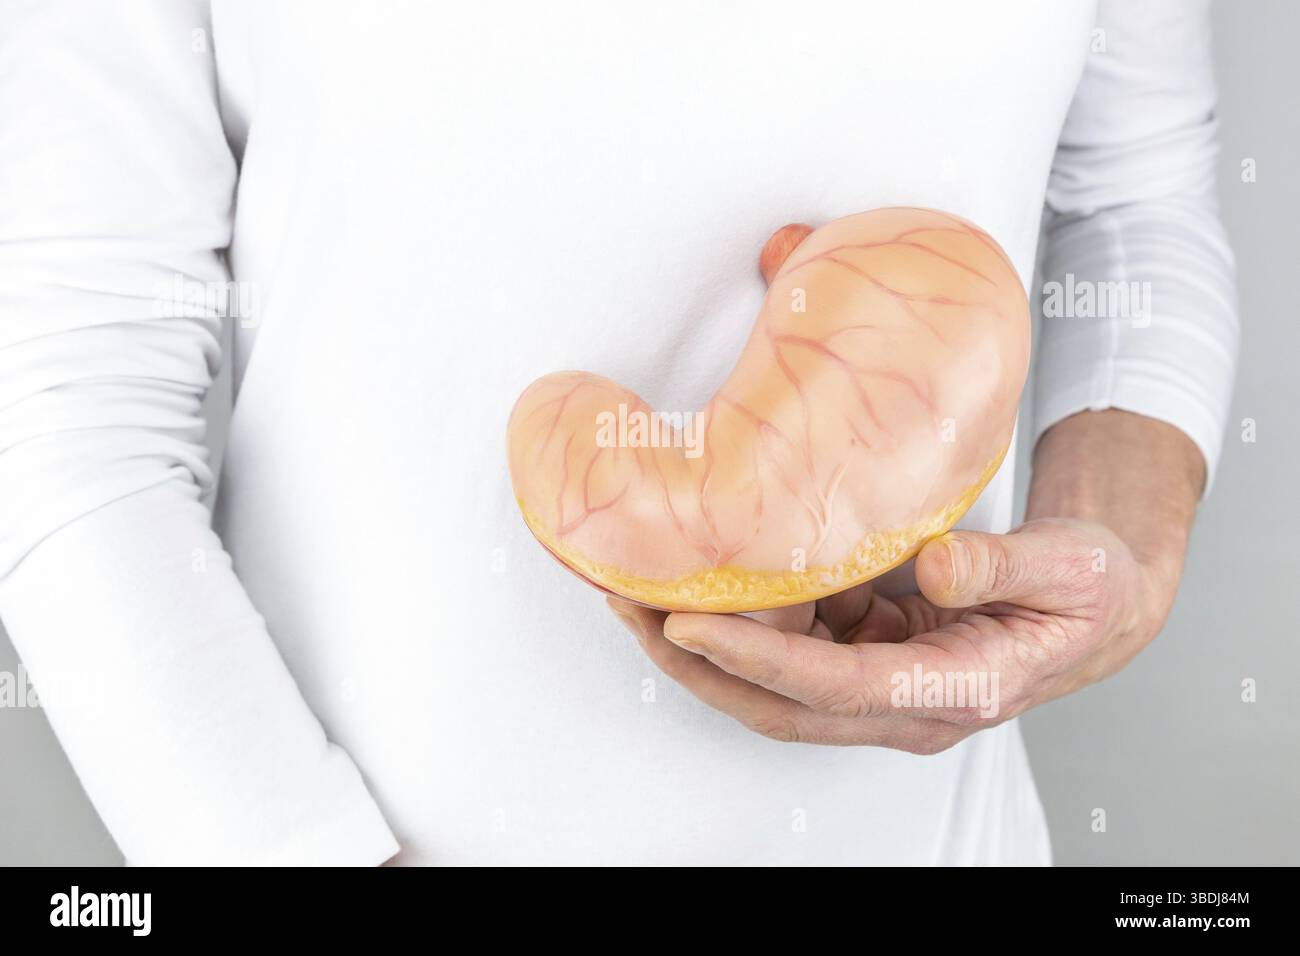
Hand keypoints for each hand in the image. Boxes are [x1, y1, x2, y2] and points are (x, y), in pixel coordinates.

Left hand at [609, 516, 1164, 750]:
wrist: (1099, 604)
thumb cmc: (1090, 590)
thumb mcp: (1070, 569)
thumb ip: (1003, 567)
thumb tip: (933, 562)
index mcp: (953, 690)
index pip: (834, 687)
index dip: (758, 660)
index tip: (689, 626)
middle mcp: (904, 703)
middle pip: (781, 703)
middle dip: (700, 664)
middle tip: (631, 608)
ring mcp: (882, 683)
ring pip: (775, 682)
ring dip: (707, 644)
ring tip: (642, 588)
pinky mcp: (871, 654)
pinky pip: (796, 643)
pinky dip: (749, 617)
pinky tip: (713, 574)